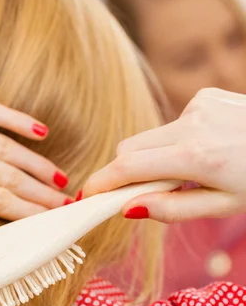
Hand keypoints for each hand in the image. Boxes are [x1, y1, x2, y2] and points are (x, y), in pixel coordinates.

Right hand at [84, 88, 245, 222]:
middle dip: (125, 172)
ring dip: (153, 158)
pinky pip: (170, 125)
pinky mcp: (203, 96)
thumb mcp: (221, 207)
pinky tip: (203, 150)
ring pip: (148, 137)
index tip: (84, 197)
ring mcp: (198, 104)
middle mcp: (192, 123)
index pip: (128, 168)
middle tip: (138, 195)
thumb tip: (129, 208)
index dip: (101, 183)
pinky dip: (173, 142)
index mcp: (196, 156)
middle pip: (129, 148)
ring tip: (187, 173)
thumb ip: (172, 209)